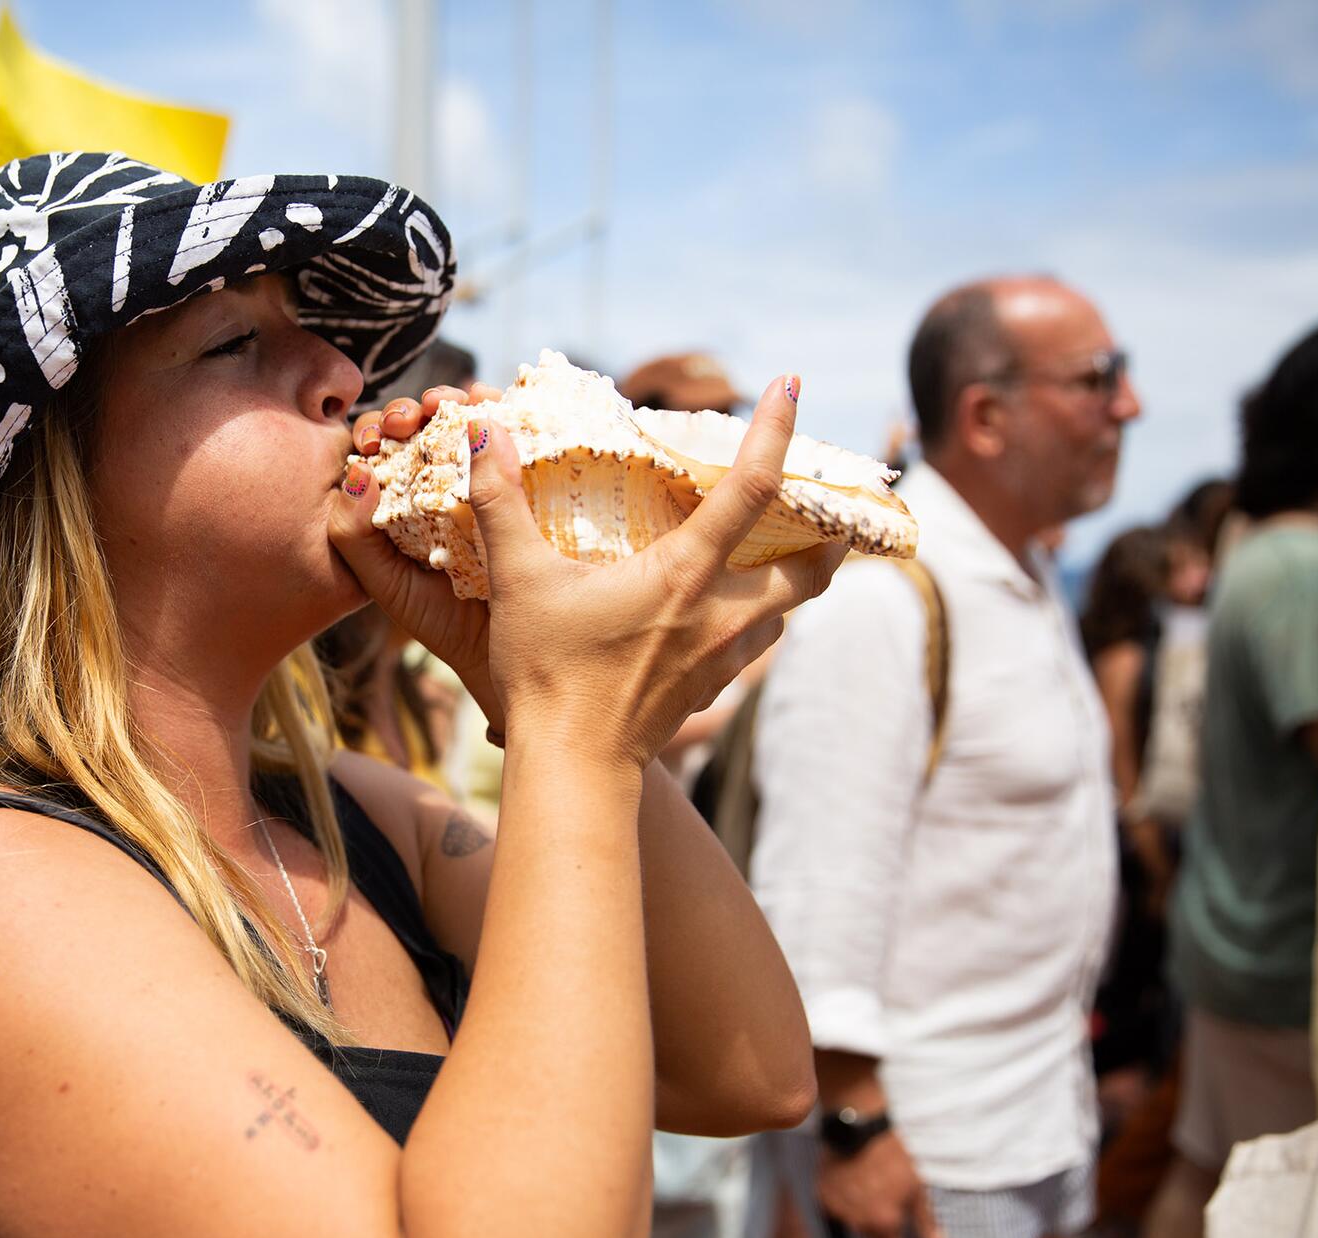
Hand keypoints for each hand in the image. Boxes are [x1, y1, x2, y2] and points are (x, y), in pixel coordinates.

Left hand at [330, 383, 506, 721]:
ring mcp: (492, 482)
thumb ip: (352, 537)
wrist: (514, 656)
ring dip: (461, 402)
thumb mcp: (387, 583)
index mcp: (405, 503)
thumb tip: (356, 471)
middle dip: (418, 408)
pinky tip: (497, 404)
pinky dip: (508, 412)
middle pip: (428, 428)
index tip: (377, 436)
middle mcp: (446, 486)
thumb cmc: (444, 622)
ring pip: (473, 424)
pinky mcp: (536, 483)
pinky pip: (521, 437)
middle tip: (416, 415)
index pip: (386, 449)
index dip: (379, 429)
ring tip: (455, 402)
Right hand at [404, 375, 842, 770]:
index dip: (777, 431)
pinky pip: (754, 645)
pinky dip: (757, 618)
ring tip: (775, 550)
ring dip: (793, 577)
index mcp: (684, 574)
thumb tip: (485, 431)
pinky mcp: (710, 690)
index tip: (791, 386)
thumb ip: (500, 501)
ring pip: (789, 610)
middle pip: (812, 565)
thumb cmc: (546, 676)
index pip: (753, 488)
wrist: (572, 770)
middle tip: (827, 499)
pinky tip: (724, 611)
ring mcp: (722, 657)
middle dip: (831, 529)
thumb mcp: (516, 581)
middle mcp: (721, 613)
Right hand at [817, 1130, 943, 1237]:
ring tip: (866, 1187)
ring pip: (852, 1222)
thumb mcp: (917, 1187)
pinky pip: (835, 1207)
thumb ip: (925, 1220)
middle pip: (870, 1237)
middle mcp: (859, 1223)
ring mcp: (838, 1210)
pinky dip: (842, 1199)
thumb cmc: (893, 1158)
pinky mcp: (823, 1196)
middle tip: (882, 1200)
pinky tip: (850, 1181)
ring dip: (859, 1213)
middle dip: (877, 1225)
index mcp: (885, 1223)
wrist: (858, 1130)